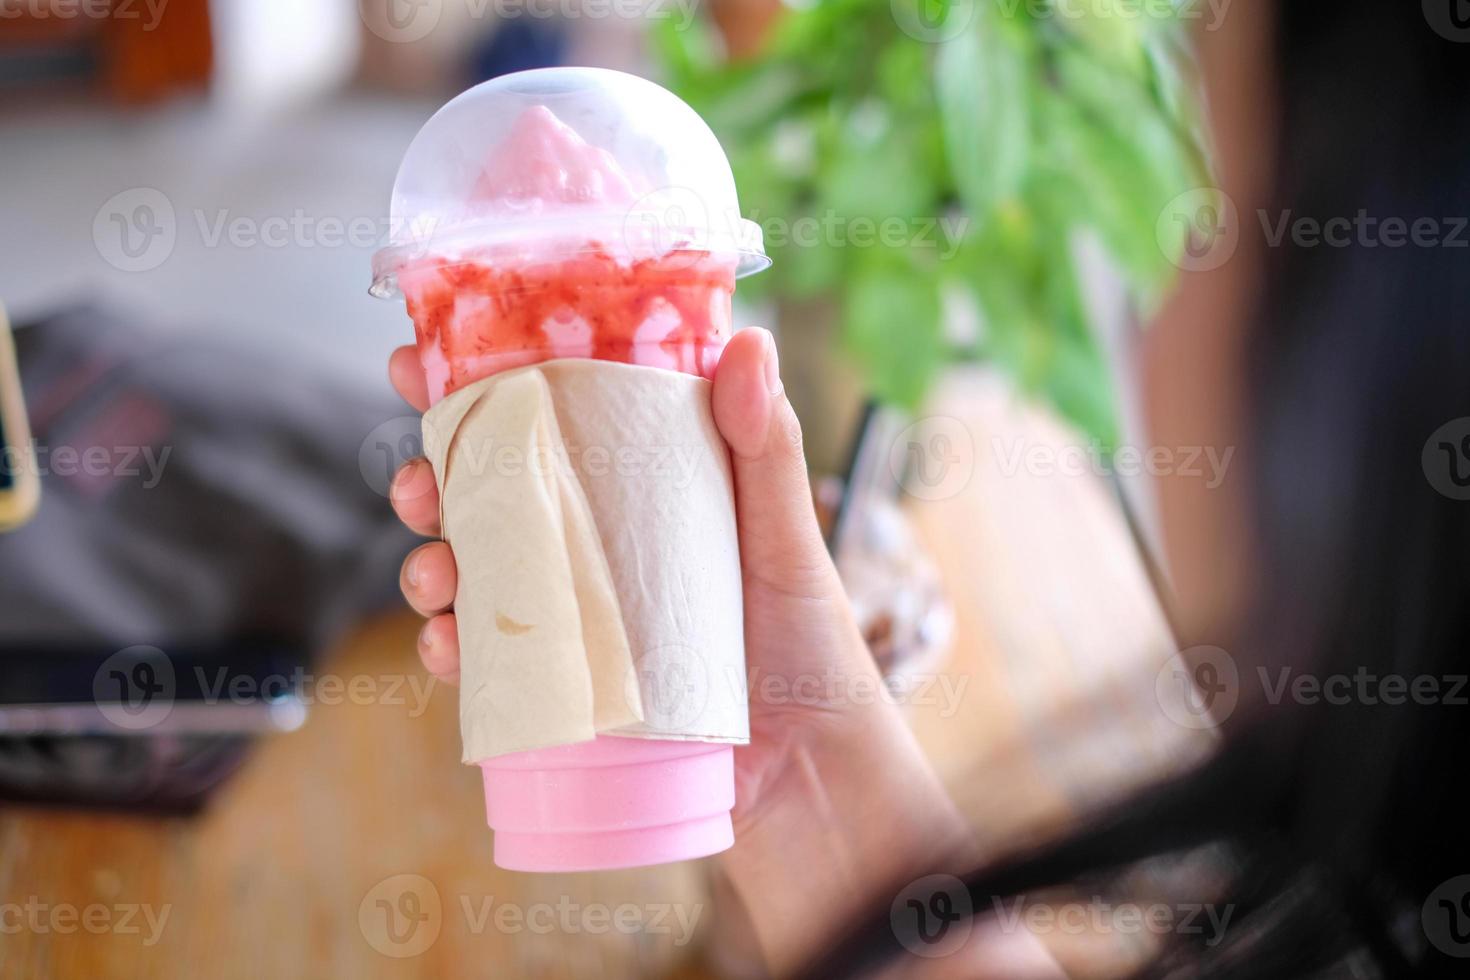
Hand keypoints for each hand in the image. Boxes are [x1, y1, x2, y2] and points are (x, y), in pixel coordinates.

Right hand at [387, 330, 976, 971]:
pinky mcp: (566, 686)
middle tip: (415, 482)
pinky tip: (445, 649)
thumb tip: (751, 344)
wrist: (810, 775)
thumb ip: (769, 448)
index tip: (415, 362)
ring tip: (433, 574)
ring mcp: (577, 615)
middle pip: (492, 494)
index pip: (550, 418)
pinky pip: (490, 663)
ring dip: (430, 566)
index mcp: (641, 486)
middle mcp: (597, 543)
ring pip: (475, 574)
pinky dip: (452, 652)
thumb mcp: (788, 537)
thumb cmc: (811, 645)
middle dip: (433, 479)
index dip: (479, 388)